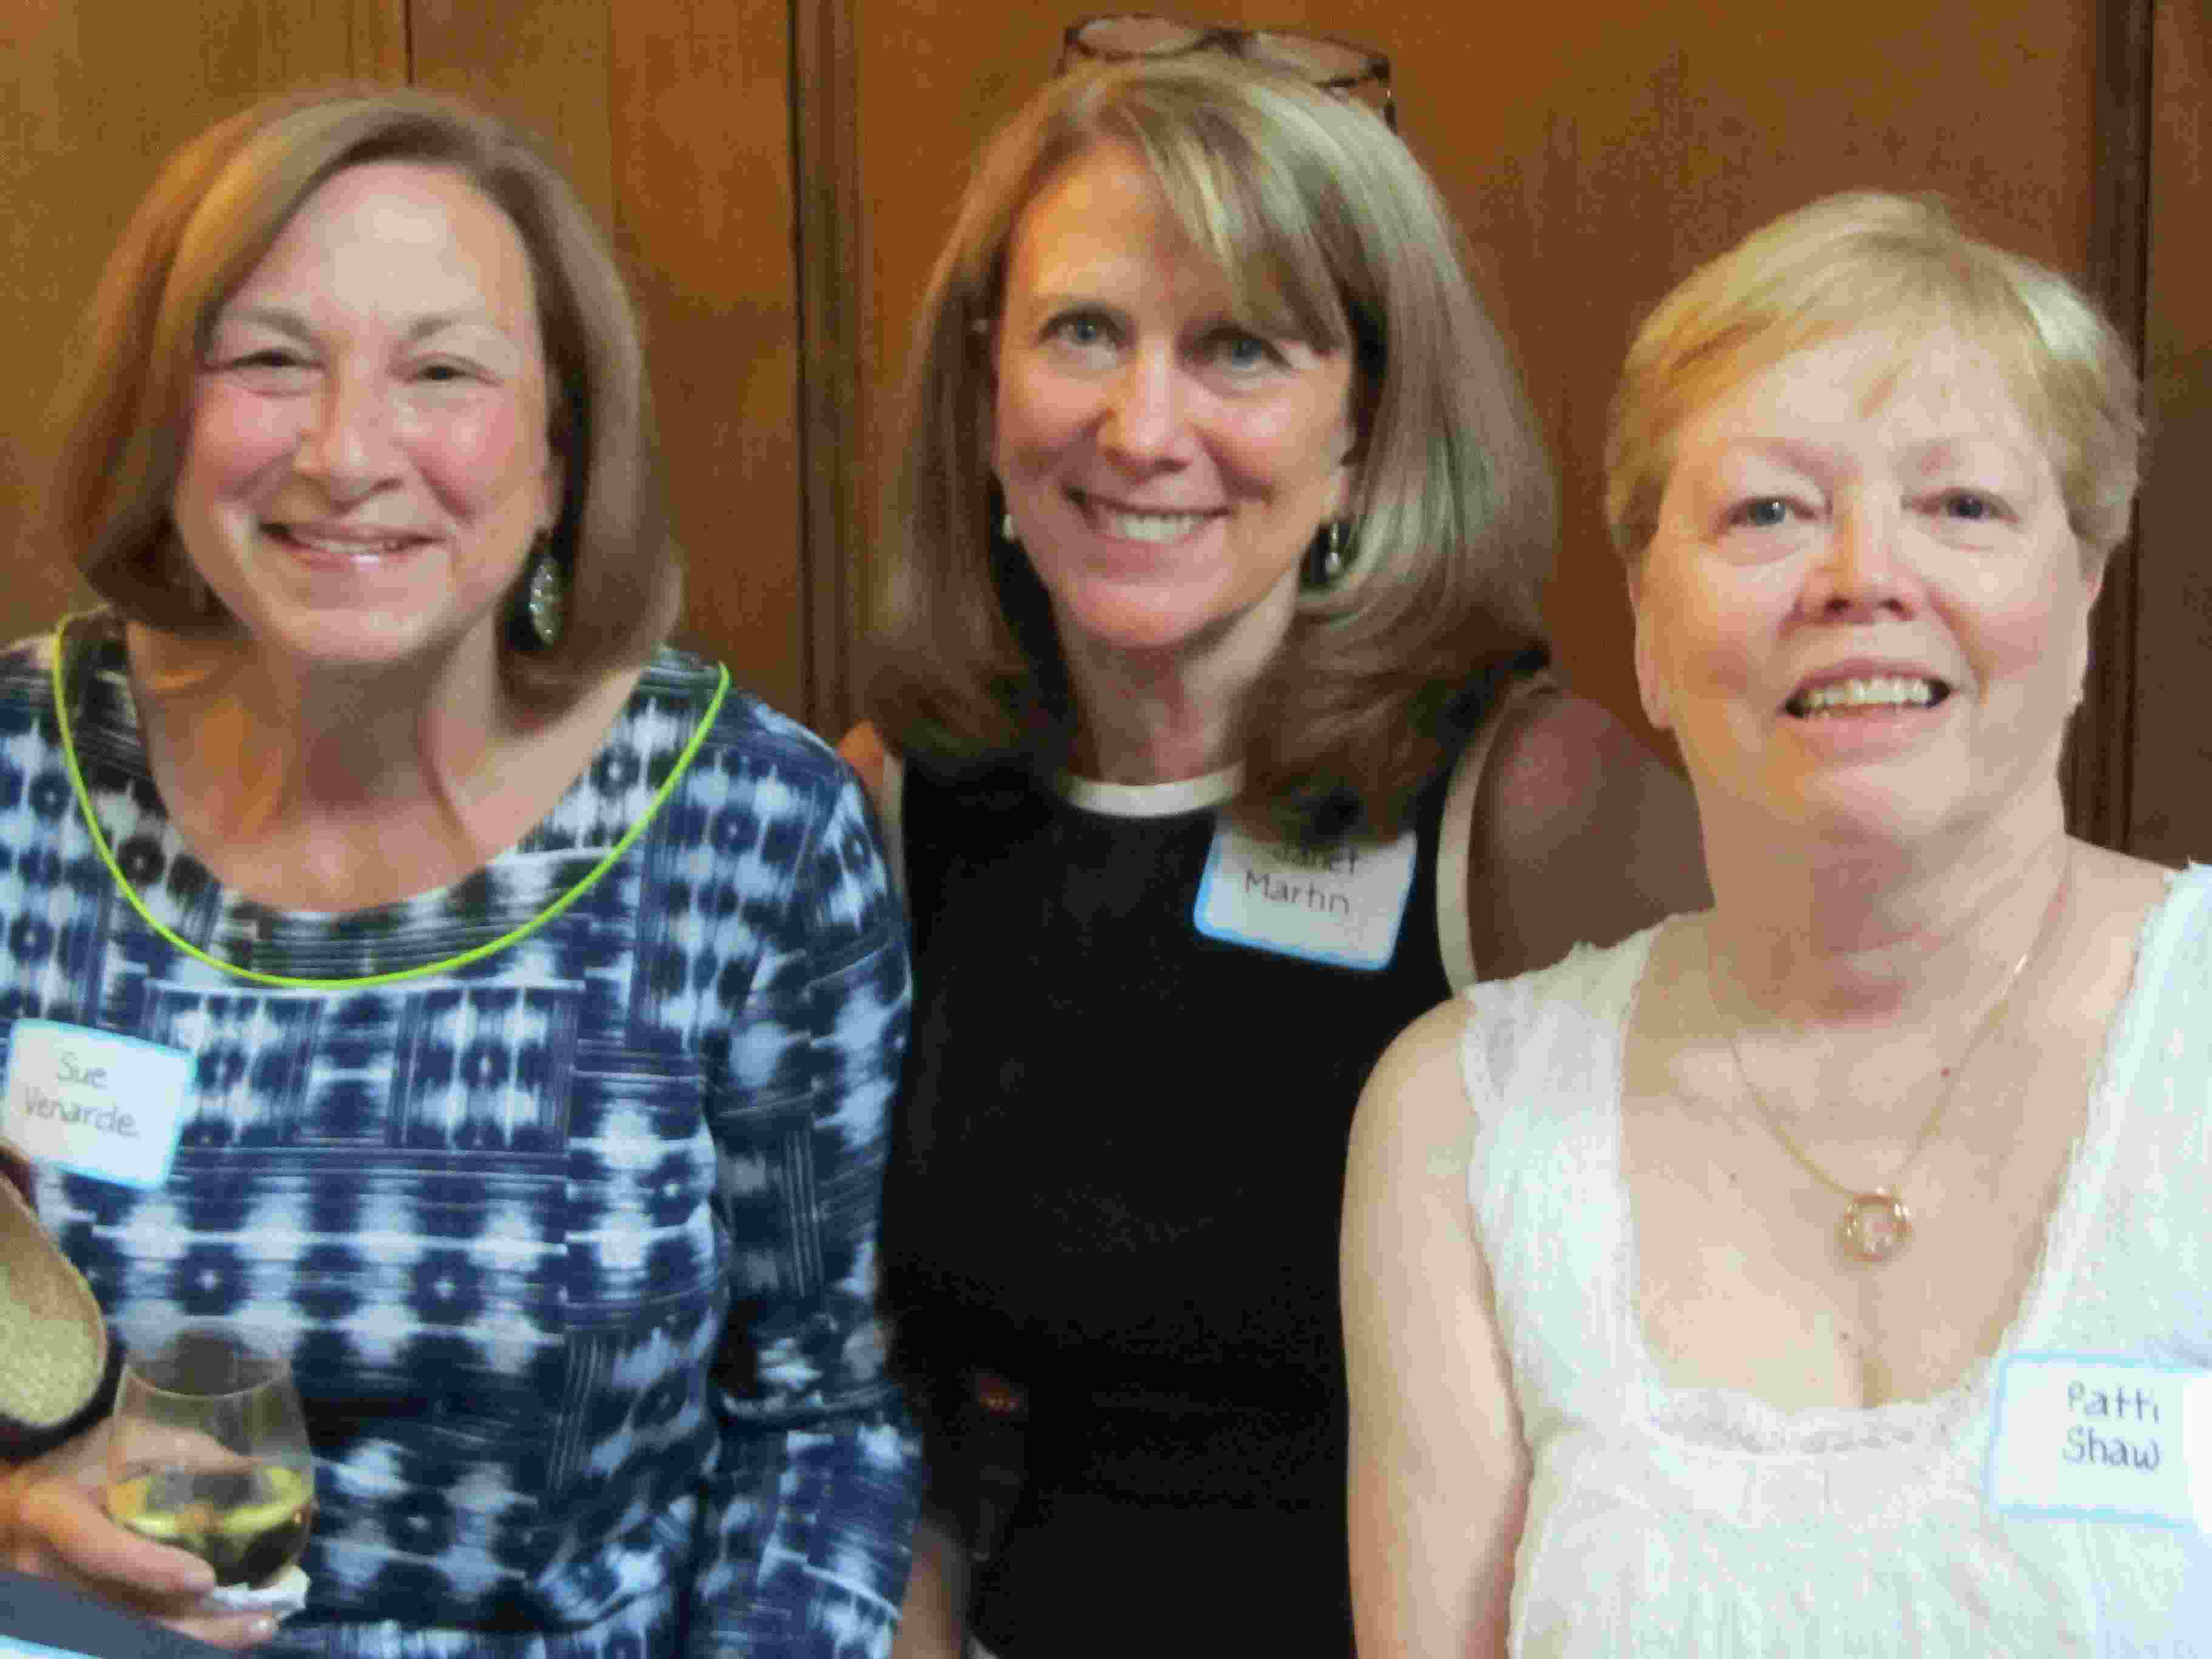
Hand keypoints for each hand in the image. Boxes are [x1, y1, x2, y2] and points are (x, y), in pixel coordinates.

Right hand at [1, 1418, 279, 1648]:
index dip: (149, 1568)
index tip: (205, 1579)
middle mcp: (47, 1570)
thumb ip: (189, 1456)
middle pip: (122, 1610)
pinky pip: (129, 1632)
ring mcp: (57, 1600)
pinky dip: (179, 1633)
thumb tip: (260, 1475)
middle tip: (259, 1620)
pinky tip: (226, 1629)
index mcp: (53, 1514)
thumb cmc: (82, 1460)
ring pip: (129, 1632)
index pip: (97, 1549)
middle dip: (194, 1623)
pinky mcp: (75, 1615)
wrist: (25, 1499)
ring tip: (257, 1627)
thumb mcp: (128, 1440)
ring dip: (196, 1636)